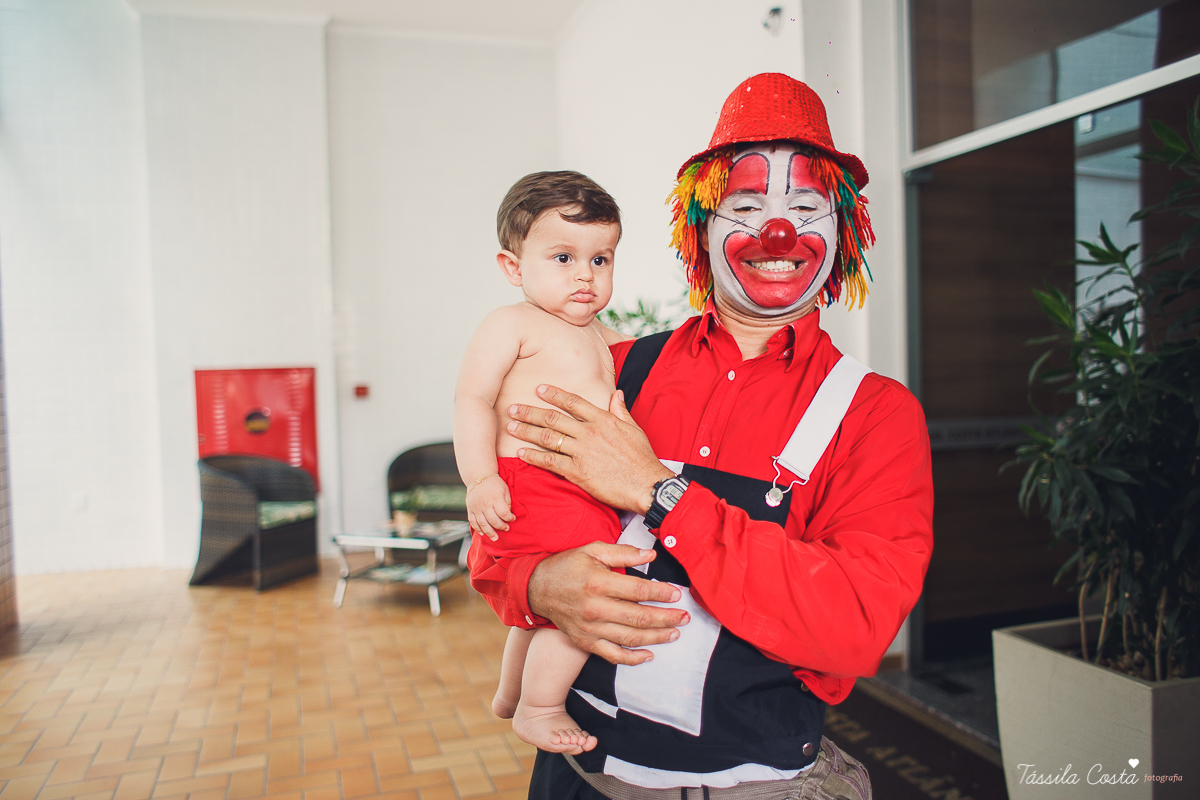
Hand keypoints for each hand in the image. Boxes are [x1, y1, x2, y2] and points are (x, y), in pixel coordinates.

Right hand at [466, 475, 513, 539]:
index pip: (504, 513)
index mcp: (495, 498)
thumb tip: (508, 514)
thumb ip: (507, 502)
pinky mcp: (470, 509)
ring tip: (495, 538)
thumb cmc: (495, 484)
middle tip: (507, 528)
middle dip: (501, 526)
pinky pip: (473, 521)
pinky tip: (483, 533)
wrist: (479, 476)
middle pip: (494, 520)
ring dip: (490, 533)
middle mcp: (485, 504)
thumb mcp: (505, 490)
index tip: (513, 519)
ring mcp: (477, 508)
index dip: (510, 518)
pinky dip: (478, 528)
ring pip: (483, 524)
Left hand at [508, 387, 673, 513]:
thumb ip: (620, 411)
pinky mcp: (578, 472)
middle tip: (513, 408)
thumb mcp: (634, 429)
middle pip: (554, 418)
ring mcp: (582, 453)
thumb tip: (616, 394)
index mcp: (603, 420)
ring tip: (511, 427)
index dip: (554, 394)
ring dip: (527, 431)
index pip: (574, 402)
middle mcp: (589, 433)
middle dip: (530, 412)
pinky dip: (534, 457)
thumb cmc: (642, 459)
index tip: (539, 389)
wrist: (646, 485)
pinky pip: (550, 462)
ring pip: (548, 438)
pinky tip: (521, 453)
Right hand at [528, 542, 688, 665]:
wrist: (537, 588)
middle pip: (639, 617)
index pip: (638, 590)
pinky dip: (633, 658)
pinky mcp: (586, 641)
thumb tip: (652, 555)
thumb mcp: (593, 550)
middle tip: (685, 617)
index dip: (661, 593)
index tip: (677, 594)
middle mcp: (595, 608)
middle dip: (667, 618)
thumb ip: (623, 552)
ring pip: (631, 638)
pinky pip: (613, 655)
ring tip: (675, 633)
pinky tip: (650, 654)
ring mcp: (591, 628)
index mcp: (599, 583)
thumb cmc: (567, 566)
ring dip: (657, 637)